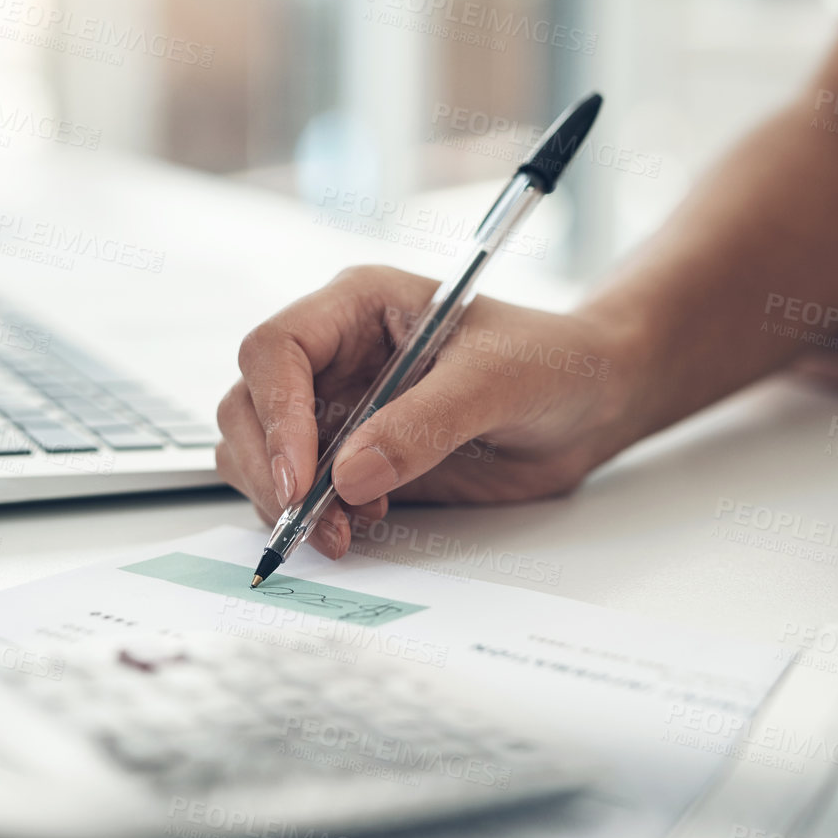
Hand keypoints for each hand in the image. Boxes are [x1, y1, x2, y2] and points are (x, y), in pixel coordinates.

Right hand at [216, 265, 633, 557]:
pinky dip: (311, 516)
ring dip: (284, 500)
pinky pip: (298, 490)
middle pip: (249, 404)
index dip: (276, 413)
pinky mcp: (353, 459)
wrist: (588, 405)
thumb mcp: (497, 381)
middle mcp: (336, 354)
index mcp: (358, 305)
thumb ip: (425, 424)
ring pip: (260, 452)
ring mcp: (339, 407)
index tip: (301, 476)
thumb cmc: (552, 363)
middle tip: (309, 521)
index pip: (276, 349)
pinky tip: (360, 526)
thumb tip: (349, 477)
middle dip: (269, 468)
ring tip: (342, 532)